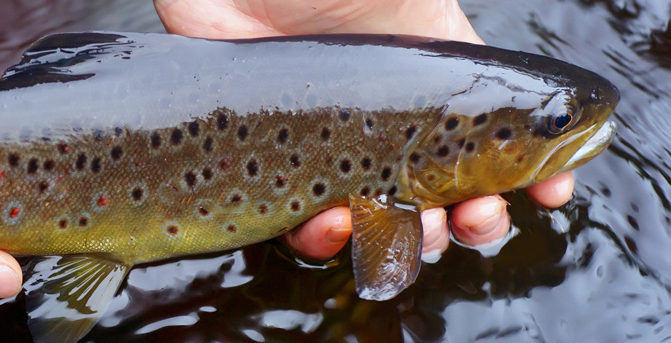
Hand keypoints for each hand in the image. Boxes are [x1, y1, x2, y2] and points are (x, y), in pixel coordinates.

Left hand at [154, 0, 575, 260]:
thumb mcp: (414, 3)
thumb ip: (460, 38)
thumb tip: (546, 88)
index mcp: (424, 84)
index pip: (484, 142)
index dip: (524, 174)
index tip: (552, 191)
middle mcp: (379, 123)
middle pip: (436, 196)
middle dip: (471, 221)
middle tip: (478, 219)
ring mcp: (323, 147)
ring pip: (373, 221)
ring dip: (404, 240)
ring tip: (418, 231)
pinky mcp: (263, 163)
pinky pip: (297, 223)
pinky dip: (322, 239)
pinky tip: (334, 224)